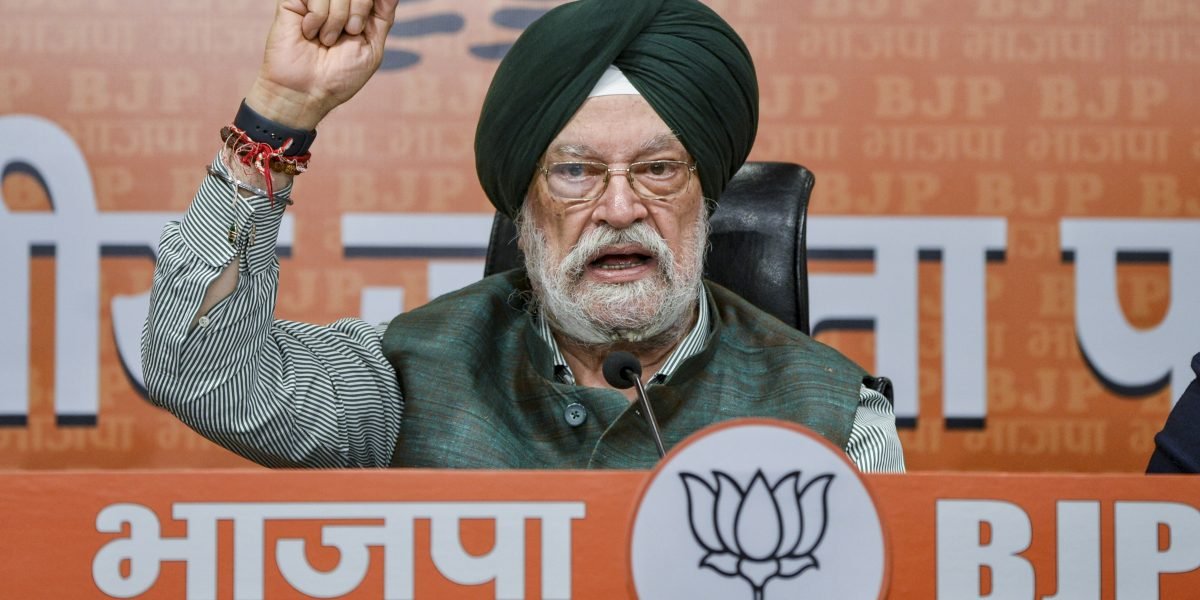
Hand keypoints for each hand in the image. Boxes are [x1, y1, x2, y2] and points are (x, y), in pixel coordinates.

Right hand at [246, 0, 399, 129]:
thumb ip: (383, 15)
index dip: (370, 4)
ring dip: (336, 18)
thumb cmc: (340, 75)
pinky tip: (308, 33)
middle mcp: (337, 1)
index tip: (364, 25)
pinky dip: (317, 18)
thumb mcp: (372, 47)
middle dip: (359, 9)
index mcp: (358, 10)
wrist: (306, 92)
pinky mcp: (293, 0)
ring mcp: (315, 0)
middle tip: (350, 32)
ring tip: (326, 40)